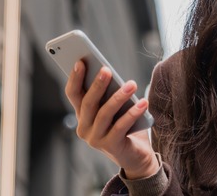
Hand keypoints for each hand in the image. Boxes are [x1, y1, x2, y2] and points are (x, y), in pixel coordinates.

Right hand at [65, 61, 159, 179]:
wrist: (135, 155)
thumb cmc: (125, 125)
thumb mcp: (115, 107)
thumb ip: (109, 94)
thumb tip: (110, 73)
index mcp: (82, 115)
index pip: (72, 94)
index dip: (75, 78)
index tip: (80, 61)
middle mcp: (84, 127)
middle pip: (88, 103)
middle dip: (97, 85)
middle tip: (107, 69)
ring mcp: (95, 139)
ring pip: (104, 113)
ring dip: (118, 97)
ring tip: (132, 84)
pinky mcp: (110, 146)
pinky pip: (121, 127)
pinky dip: (132, 113)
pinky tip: (143, 102)